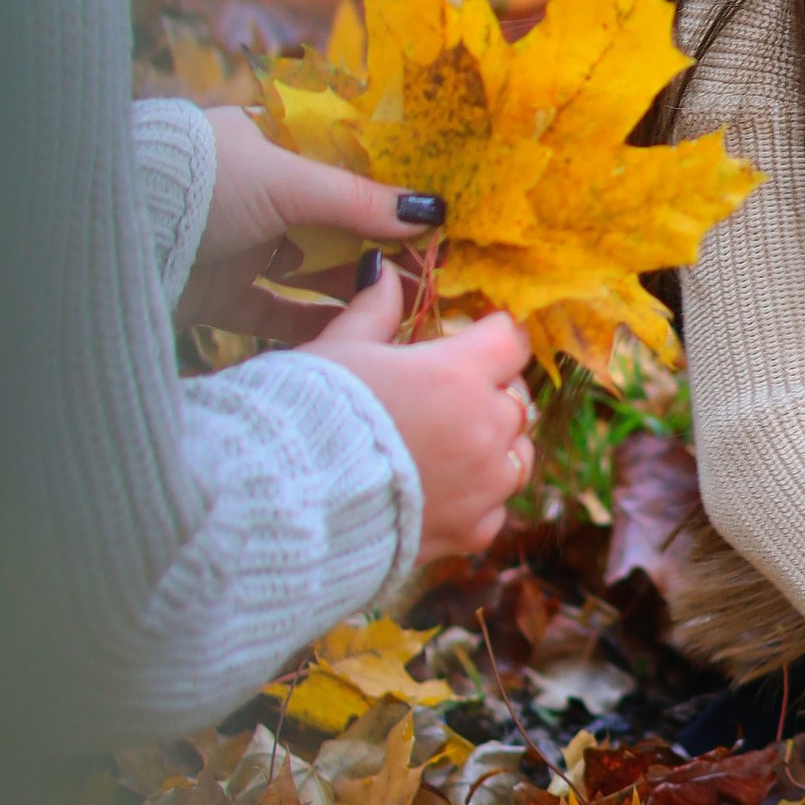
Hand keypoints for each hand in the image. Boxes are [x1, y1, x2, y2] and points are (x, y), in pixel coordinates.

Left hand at [184, 105, 444, 326]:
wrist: (114, 237)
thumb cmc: (202, 183)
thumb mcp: (285, 181)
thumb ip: (355, 199)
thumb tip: (430, 210)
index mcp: (268, 144)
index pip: (341, 163)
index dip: (385, 188)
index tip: (431, 214)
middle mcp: (254, 194)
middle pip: (331, 223)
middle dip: (377, 247)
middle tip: (428, 270)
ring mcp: (237, 246)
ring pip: (309, 271)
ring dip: (350, 289)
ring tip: (400, 307)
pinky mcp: (219, 296)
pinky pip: (277, 314)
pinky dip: (313, 324)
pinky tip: (353, 336)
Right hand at [303, 262, 535, 564]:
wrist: (286, 502)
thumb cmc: (311, 413)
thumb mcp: (340, 348)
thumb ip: (374, 310)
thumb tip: (382, 272)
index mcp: (457, 374)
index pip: (510, 339)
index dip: (492, 334)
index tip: (473, 338)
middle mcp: (483, 428)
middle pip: (516, 398)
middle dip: (491, 389)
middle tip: (452, 391)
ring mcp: (481, 485)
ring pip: (517, 456)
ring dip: (495, 445)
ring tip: (456, 443)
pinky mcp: (468, 532)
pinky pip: (494, 510)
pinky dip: (478, 499)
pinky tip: (444, 491)